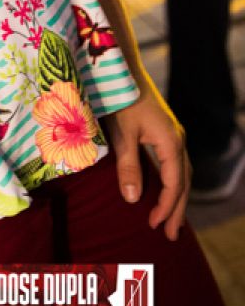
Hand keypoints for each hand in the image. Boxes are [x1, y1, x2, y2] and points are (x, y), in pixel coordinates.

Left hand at [106, 78, 189, 240]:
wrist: (124, 70)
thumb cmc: (122, 99)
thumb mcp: (123, 133)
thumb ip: (128, 165)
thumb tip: (133, 199)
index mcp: (171, 143)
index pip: (173, 185)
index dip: (165, 207)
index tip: (155, 226)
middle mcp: (177, 141)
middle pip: (183, 182)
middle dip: (177, 209)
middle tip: (172, 235)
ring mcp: (173, 135)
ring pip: (181, 173)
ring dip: (177, 197)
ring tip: (171, 219)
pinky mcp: (164, 131)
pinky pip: (174, 164)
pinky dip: (172, 181)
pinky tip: (164, 189)